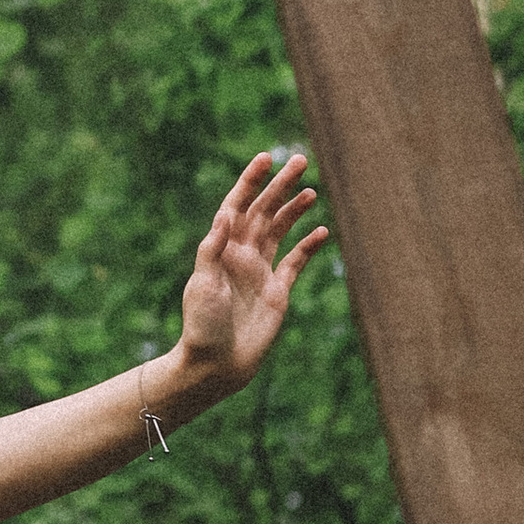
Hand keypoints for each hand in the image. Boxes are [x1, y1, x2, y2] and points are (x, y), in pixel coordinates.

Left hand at [175, 150, 330, 391]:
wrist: (217, 365)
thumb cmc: (202, 327)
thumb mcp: (203, 285)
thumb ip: (213, 250)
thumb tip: (225, 215)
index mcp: (221, 250)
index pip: (237, 205)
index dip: (250, 181)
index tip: (266, 158)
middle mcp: (241, 256)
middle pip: (263, 212)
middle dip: (280, 187)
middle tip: (300, 161)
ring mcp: (260, 272)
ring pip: (280, 231)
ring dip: (294, 211)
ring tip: (311, 192)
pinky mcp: (277, 291)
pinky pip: (295, 262)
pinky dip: (308, 246)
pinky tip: (321, 231)